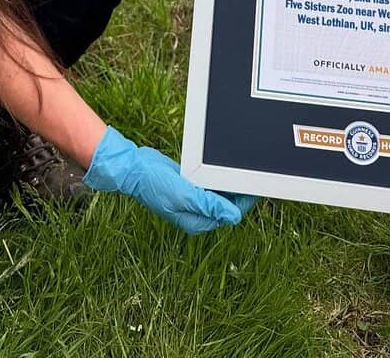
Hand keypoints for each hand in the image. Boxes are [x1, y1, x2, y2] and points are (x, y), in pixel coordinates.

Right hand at [83, 126, 249, 233]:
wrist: (134, 169)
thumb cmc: (154, 184)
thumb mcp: (184, 194)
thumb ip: (210, 205)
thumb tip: (233, 217)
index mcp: (196, 221)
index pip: (229, 214)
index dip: (244, 201)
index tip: (255, 187)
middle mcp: (196, 213)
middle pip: (226, 205)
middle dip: (239, 192)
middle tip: (251, 174)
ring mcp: (192, 200)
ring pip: (219, 194)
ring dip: (228, 184)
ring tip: (241, 169)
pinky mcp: (188, 187)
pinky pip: (209, 185)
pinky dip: (216, 177)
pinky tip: (222, 168)